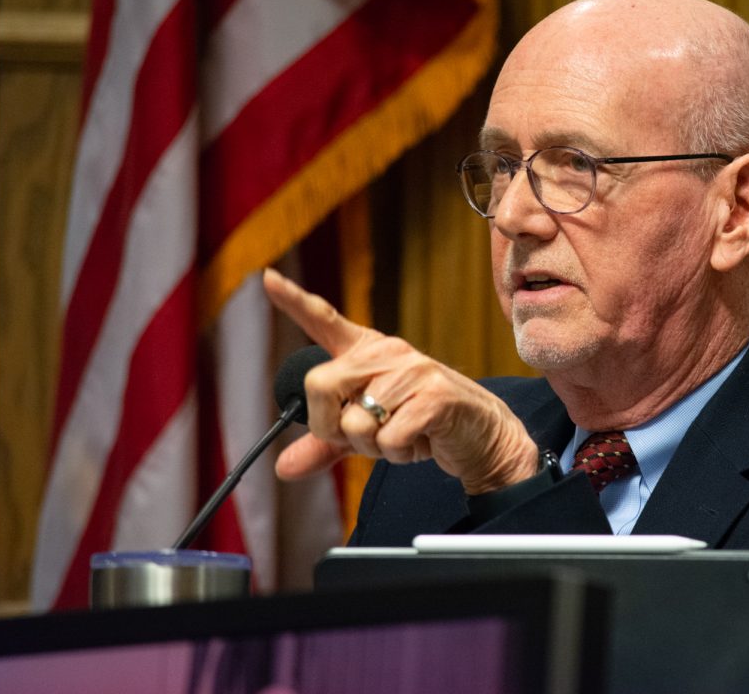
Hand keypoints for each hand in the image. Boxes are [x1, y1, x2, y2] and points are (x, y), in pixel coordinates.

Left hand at [262, 268, 538, 493]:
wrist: (480, 437)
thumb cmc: (421, 426)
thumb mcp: (367, 434)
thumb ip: (326, 445)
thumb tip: (283, 468)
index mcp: (368, 353)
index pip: (325, 321)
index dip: (294, 301)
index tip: (267, 279)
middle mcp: (388, 353)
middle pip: (320, 385)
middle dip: (331, 427)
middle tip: (363, 436)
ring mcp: (413, 371)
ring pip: (355, 421)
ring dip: (373, 447)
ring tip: (404, 436)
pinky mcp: (435, 396)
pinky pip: (388, 439)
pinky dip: (399, 454)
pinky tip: (422, 442)